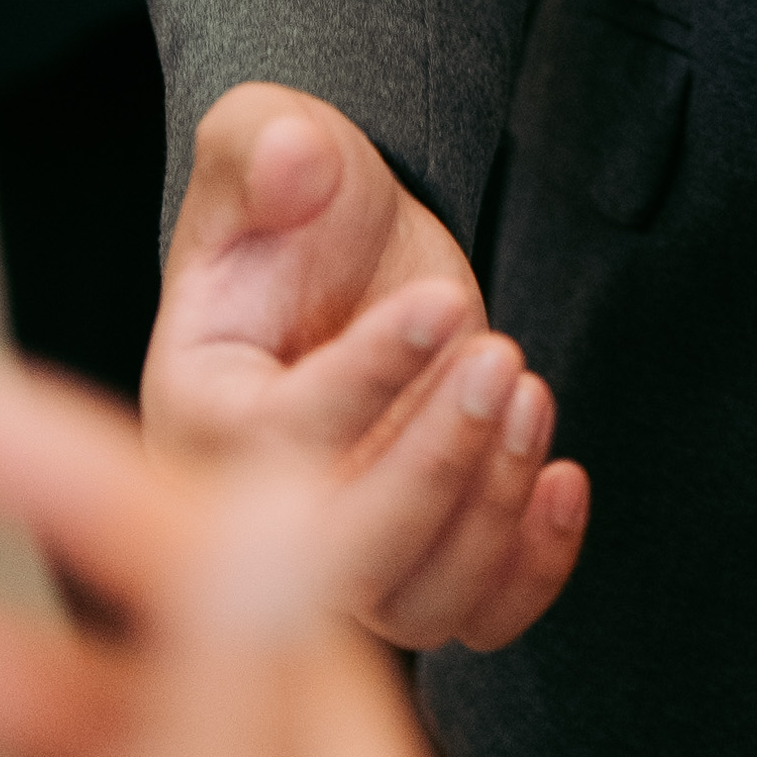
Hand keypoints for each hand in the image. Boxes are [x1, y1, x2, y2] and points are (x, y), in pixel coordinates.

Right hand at [147, 90, 586, 655]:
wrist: (352, 250)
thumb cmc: (300, 203)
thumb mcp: (270, 139)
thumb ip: (267, 142)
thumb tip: (291, 156)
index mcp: (193, 413)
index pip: (273, 437)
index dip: (367, 379)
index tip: (442, 303)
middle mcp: (253, 512)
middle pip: (344, 553)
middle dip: (436, 462)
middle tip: (499, 357)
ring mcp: (341, 547)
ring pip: (419, 601)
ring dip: (492, 508)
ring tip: (529, 388)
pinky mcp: (418, 558)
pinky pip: (477, 617)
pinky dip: (532, 570)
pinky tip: (563, 475)